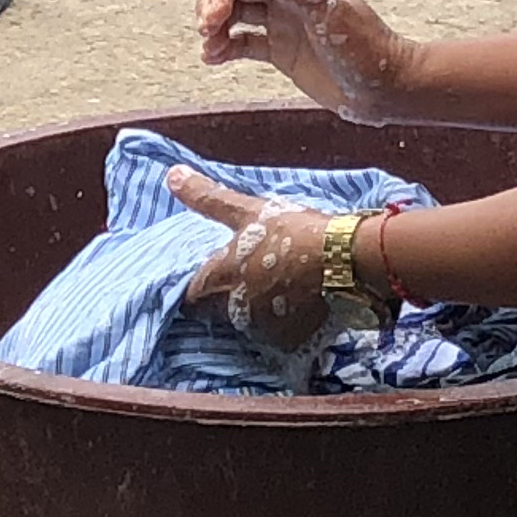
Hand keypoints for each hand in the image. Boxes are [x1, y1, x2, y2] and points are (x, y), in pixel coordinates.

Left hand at [173, 166, 376, 353]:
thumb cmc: (291, 231)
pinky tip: (290, 305)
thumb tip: (172, 175)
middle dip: (221, 300)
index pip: (187, 298)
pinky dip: (278, 323)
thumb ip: (207, 198)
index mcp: (216, 281)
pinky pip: (273, 335)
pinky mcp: (287, 340)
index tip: (207, 275)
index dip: (194, 287)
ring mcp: (260, 329)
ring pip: (243, 325)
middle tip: (241, 278)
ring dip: (249, 312)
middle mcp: (232, 311)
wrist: (344, 260)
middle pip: (213, 314)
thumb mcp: (248, 209)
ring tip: (268, 289)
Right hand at [194, 0, 420, 123]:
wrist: (386, 88)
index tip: (214, 14)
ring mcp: (283, 24)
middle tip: (206, 28)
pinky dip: (224, 48)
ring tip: (210, 47)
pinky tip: (213, 58)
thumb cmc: (365, 48)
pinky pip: (243, 43)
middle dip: (213, 4)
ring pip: (235, 15)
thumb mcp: (326, 10)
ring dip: (215, 27)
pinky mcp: (281, 51)